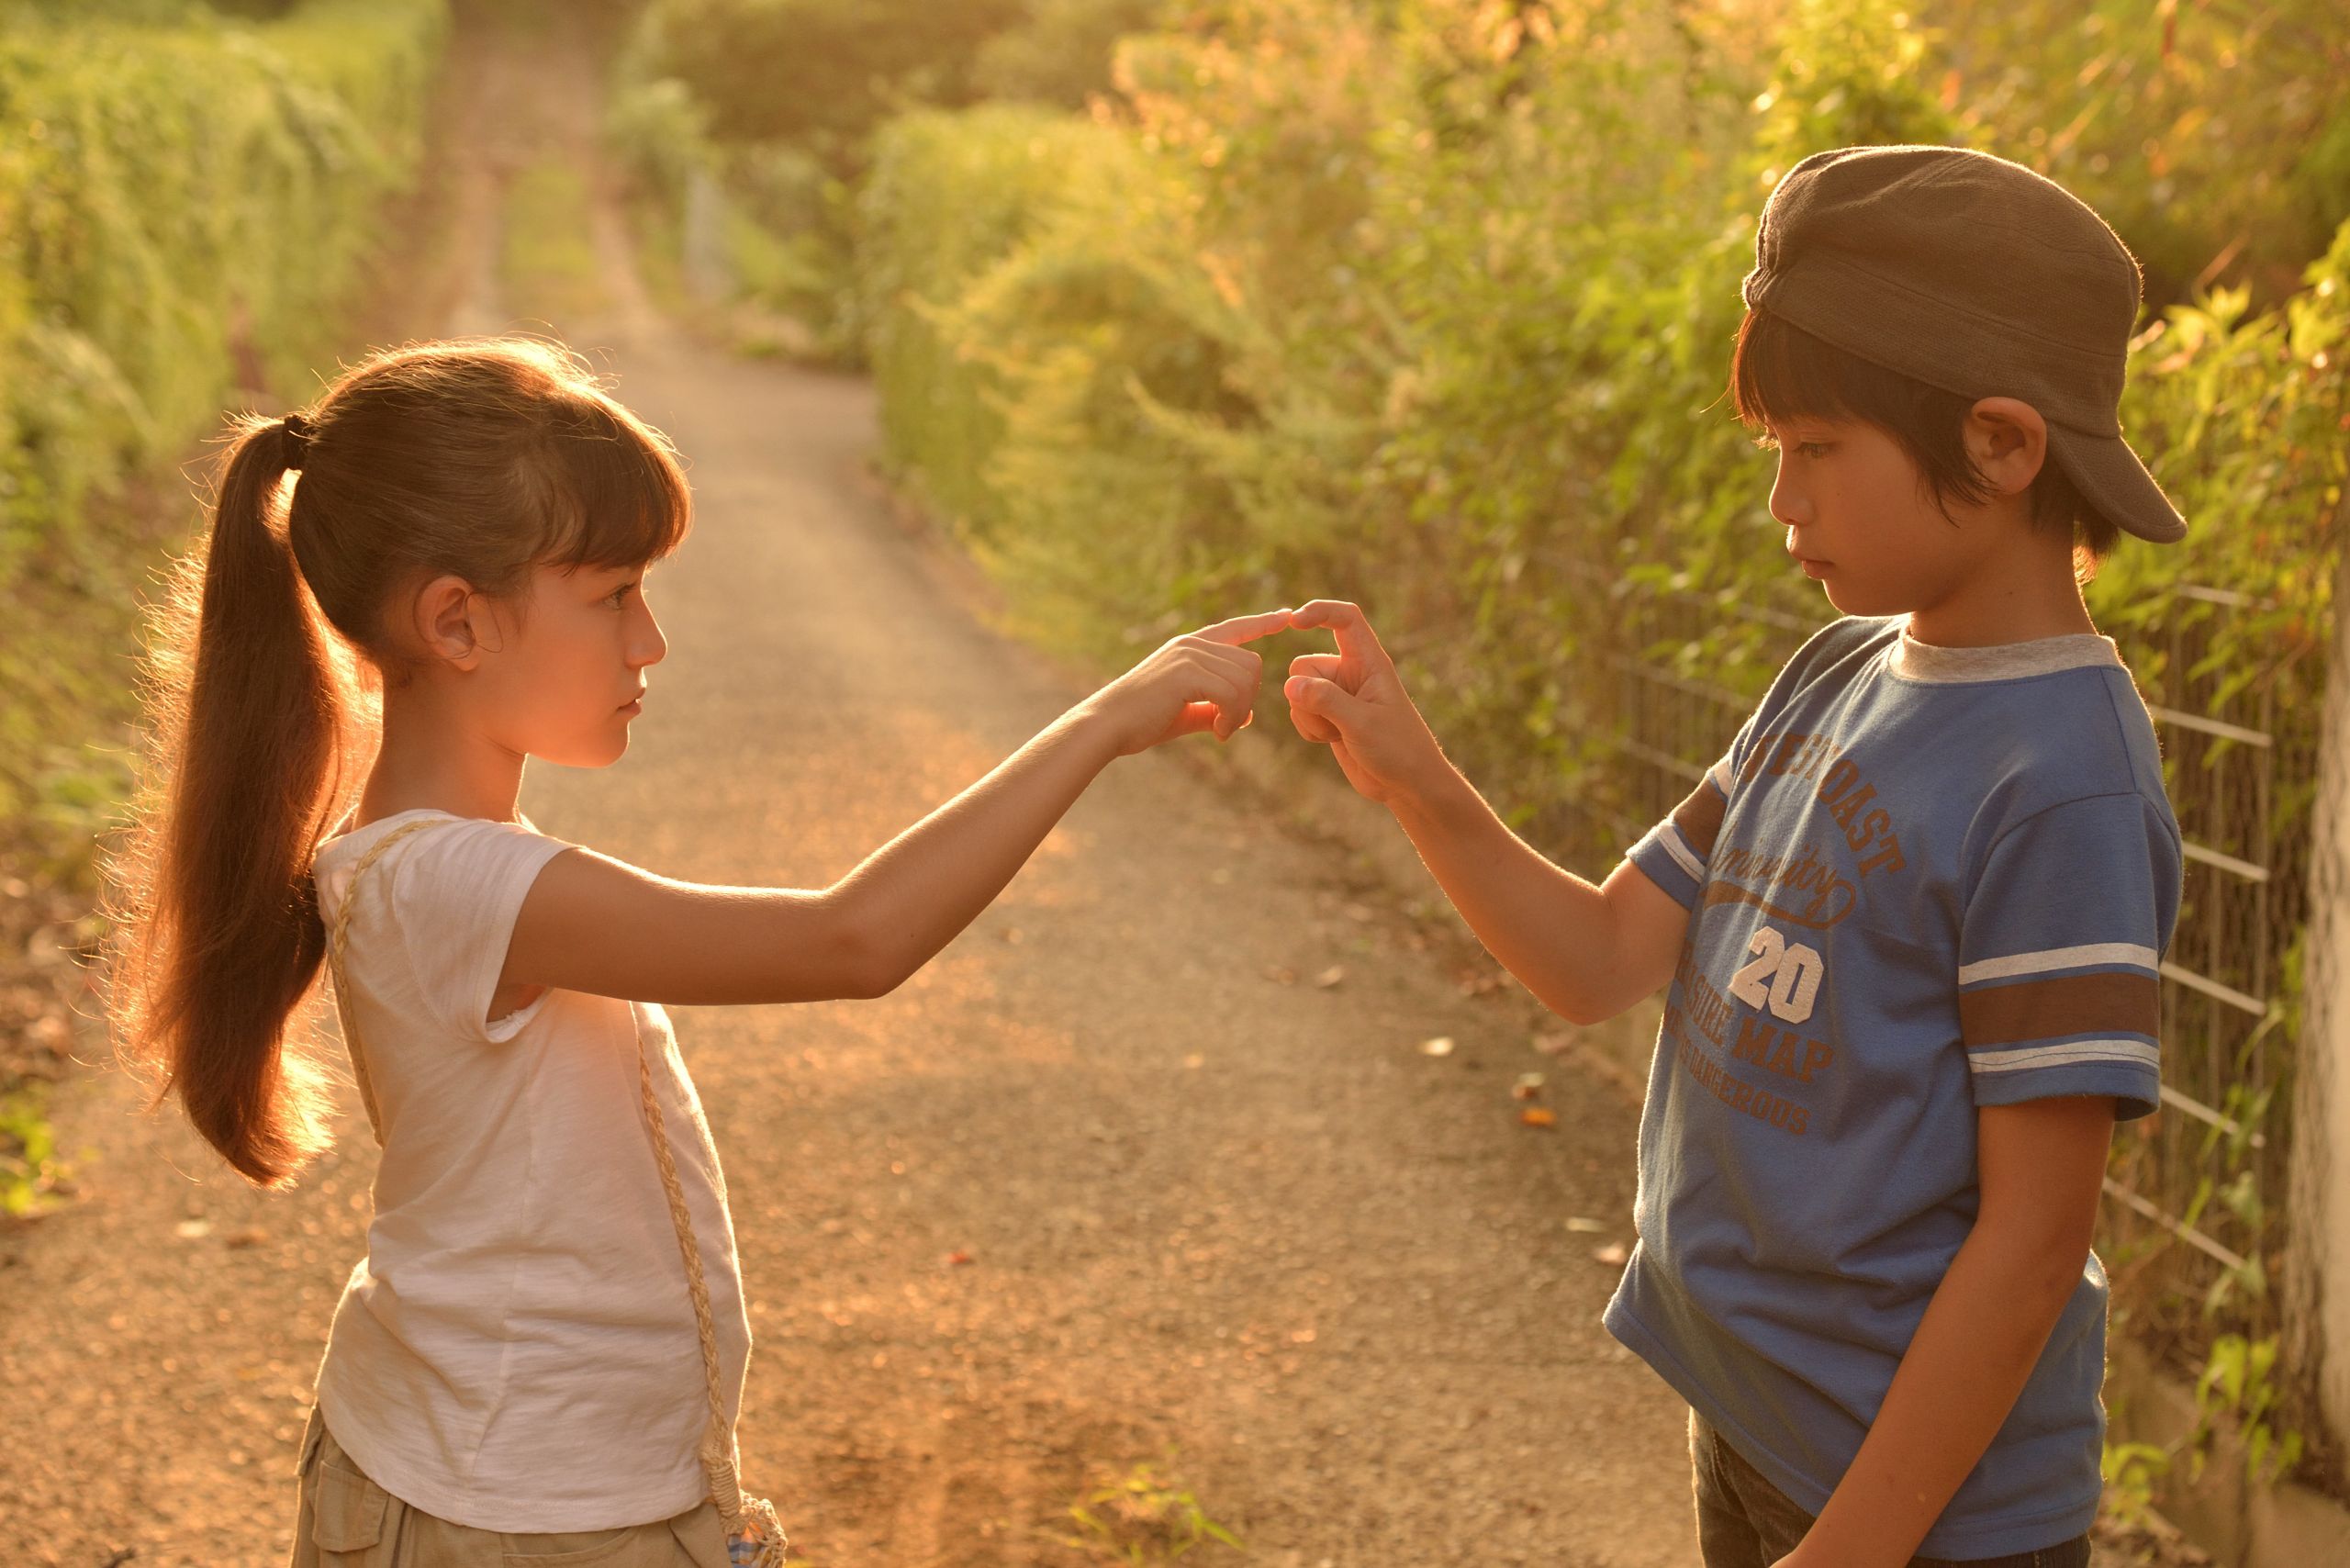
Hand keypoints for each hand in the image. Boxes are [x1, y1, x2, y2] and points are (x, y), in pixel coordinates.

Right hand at [1083, 609, 1290, 756]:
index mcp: (1190, 647)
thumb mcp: (1186, 713)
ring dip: (1240, 712)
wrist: (1107, 726)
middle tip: (1229, 726)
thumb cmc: (1141, 722)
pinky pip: (1232, 693)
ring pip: (1245, 679)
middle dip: (1249, 699)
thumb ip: (1215, 709)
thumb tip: (1247, 716)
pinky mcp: (1186, 673)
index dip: (1263, 622)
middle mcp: (1192, 644)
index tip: (1286, 616)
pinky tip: (1219, 732)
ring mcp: (1189, 655)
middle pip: (1251, 663)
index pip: (1235, 628)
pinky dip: (1233, 717)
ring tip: (1221, 730)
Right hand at [1282, 599, 1447, 806]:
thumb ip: (1325, 701)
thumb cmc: (1398, 749)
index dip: (1320, 611)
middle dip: (1307, 695)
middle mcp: (1351, 673)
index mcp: (1370, 662)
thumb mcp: (1362, 723)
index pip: (1346, 620)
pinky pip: (1299, 712)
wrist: (1408, 784)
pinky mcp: (1329, 716)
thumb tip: (1289, 685)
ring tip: (1339, 734)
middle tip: (1335, 721)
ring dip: (1309, 716)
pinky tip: (1332, 741)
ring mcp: (1338, 695)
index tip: (1294, 621)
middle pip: (1304, 665)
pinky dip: (1309, 728)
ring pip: (1296, 691)